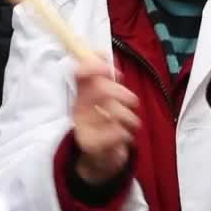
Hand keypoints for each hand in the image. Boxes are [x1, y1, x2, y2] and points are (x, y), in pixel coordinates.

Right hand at [71, 57, 139, 184]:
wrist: (99, 157)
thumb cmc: (104, 122)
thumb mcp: (104, 97)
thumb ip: (104, 74)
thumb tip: (104, 53)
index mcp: (81, 94)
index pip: (80, 73)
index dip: (93, 66)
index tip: (108, 69)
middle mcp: (78, 108)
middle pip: (100, 89)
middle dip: (121, 93)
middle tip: (132, 101)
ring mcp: (82, 126)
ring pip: (113, 112)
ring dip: (128, 117)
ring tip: (130, 123)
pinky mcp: (91, 144)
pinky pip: (116, 133)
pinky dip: (125, 134)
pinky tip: (124, 137)